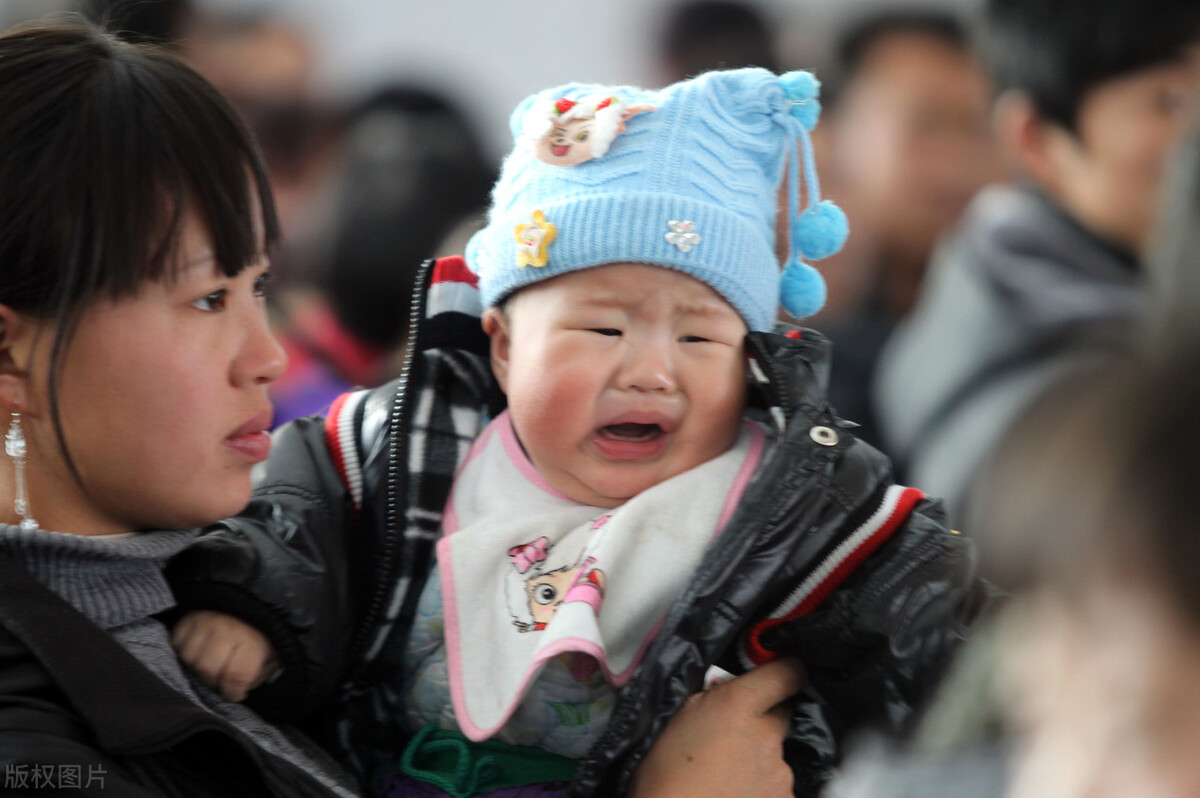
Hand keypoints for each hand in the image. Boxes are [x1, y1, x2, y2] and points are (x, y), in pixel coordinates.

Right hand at [170, 610, 279, 702]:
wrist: (250, 601)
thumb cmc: (261, 634)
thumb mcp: (273, 653)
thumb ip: (264, 672)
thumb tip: (246, 687)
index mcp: (252, 639)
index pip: (235, 676)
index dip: (233, 693)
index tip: (235, 693)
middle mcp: (226, 629)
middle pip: (208, 669)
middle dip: (215, 680)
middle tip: (223, 675)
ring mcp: (205, 621)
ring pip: (189, 657)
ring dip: (198, 665)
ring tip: (211, 662)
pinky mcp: (188, 618)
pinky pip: (176, 643)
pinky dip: (185, 651)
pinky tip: (198, 650)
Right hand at [630, 657, 805, 797]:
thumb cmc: (665, 772)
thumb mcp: (683, 718)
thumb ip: (716, 700)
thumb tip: (731, 694)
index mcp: (739, 704)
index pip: (787, 673)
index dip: (788, 670)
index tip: (784, 672)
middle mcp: (767, 733)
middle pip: (781, 715)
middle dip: (764, 721)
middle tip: (736, 737)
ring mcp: (779, 770)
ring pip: (776, 754)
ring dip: (759, 758)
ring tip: (729, 775)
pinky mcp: (785, 797)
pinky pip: (778, 784)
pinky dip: (762, 787)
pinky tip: (737, 792)